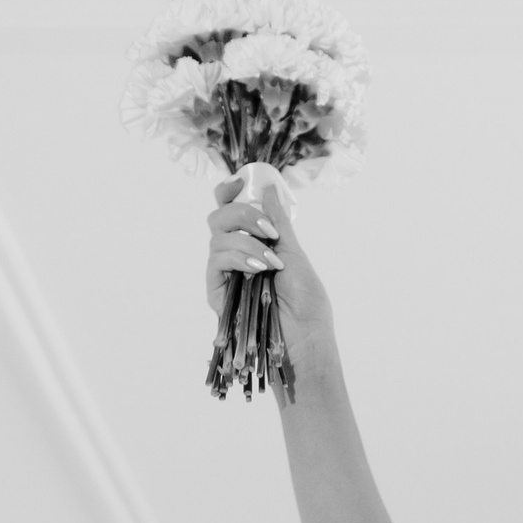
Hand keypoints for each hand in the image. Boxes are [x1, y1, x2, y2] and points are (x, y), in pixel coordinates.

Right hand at [205, 177, 333, 355]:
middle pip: (219, 218)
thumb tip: (269, 189)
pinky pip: (215, 261)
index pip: (231, 210)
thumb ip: (278, 223)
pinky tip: (259, 269)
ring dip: (247, 243)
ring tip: (272, 263)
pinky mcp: (217, 292)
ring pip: (218, 238)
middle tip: (268, 230)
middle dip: (242, 214)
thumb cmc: (307, 304)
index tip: (239, 182)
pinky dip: (237, 258)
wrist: (306, 339)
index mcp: (255, 243)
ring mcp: (225, 274)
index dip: (229, 192)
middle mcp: (236, 256)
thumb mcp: (295, 255)